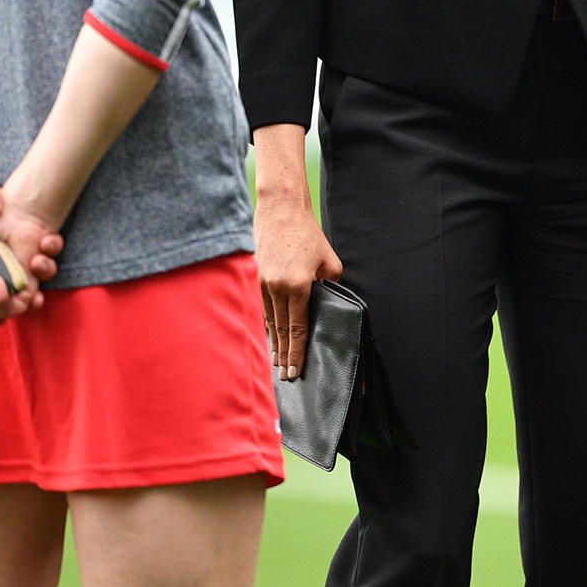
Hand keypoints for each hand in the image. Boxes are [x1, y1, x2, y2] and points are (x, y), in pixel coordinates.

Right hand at [254, 184, 341, 382]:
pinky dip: (269, 325)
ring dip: (275, 343)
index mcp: (298, 286)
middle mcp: (278, 288)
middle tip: (286, 376)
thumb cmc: (308, 234)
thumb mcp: (329, 261)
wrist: (281, 210)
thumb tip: (324, 302)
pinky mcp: (257, 277)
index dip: (297, 352)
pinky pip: (265, 308)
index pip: (298, 328)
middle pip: (282, 330)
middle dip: (285, 355)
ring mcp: (264, 283)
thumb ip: (328, 286)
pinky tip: (272, 337)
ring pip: (271, 321)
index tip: (295, 370)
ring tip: (278, 362)